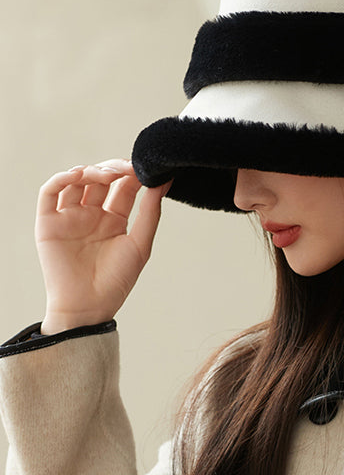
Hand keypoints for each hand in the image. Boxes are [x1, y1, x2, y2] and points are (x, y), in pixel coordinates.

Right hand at [35, 160, 170, 334]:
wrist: (89, 307)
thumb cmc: (116, 281)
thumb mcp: (140, 244)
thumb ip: (150, 212)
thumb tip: (164, 181)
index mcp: (114, 220)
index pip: (124, 187)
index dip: (133, 174)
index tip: (145, 167)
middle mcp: (92, 215)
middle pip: (101, 180)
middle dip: (114, 169)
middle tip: (127, 168)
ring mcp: (70, 217)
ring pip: (76, 181)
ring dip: (91, 171)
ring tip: (107, 174)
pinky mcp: (49, 223)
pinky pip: (50, 193)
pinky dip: (62, 178)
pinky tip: (79, 175)